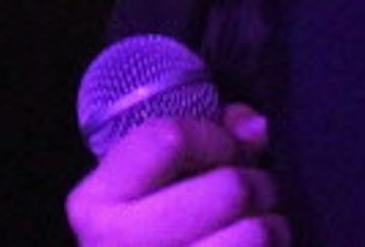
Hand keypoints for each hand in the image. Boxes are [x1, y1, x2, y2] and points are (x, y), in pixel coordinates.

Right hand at [64, 102, 288, 245]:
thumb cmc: (156, 225)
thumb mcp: (158, 174)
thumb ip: (208, 136)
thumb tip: (255, 129)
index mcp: (94, 203)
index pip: (169, 139)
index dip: (213, 138)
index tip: (223, 152)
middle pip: (229, 188)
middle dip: (257, 183)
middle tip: (254, 194)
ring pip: (255, 234)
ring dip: (270, 226)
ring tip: (259, 228)